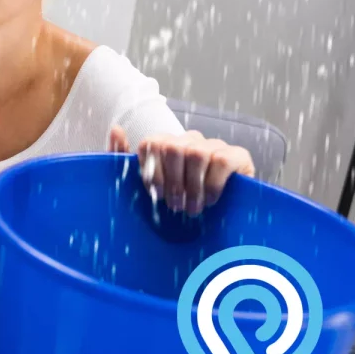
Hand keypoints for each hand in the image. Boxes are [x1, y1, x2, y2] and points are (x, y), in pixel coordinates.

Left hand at [108, 126, 255, 215]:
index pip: (151, 144)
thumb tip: (116, 129)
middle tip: (176, 206)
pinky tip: (211, 201)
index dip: (152, 173)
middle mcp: (190, 140)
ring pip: (195, 153)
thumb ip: (125, 160)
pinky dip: (213, 185)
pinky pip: (221, 160)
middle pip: (171, 147)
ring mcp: (215, 145)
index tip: (157, 196)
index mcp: (167, 144)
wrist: (220, 224)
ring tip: (192, 208)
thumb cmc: (179, 204)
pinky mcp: (238, 155)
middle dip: (171, 182)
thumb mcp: (148, 188)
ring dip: (192, 186)